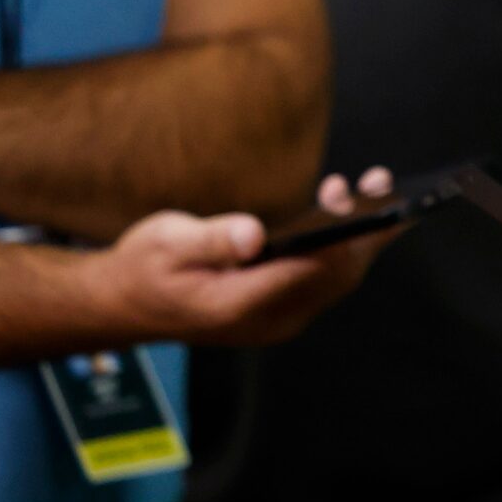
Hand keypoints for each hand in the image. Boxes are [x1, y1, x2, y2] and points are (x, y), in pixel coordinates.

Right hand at [93, 169, 398, 346]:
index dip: (339, 237)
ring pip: (337, 279)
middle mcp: (269, 319)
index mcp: (241, 305)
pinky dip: (343, 243)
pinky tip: (342, 207)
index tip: (354, 199)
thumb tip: (252, 236)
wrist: (124, 304)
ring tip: (369, 185)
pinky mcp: (279, 308)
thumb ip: (212, 240)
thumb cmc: (144, 267)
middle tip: (378, 181)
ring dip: (360, 234)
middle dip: (366, 230)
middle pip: (337, 277)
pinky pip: (325, 279)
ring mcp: (278, 318)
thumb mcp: (167, 243)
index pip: (307, 272)